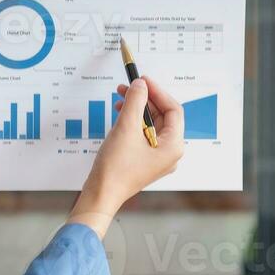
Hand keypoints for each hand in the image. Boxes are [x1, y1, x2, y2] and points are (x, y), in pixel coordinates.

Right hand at [69, 75, 184, 238]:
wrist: (101, 194)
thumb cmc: (115, 169)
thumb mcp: (126, 128)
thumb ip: (135, 101)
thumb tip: (140, 85)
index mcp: (173, 146)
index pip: (173, 109)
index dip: (157, 92)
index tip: (143, 80)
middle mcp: (169, 152)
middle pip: (162, 116)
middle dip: (144, 99)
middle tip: (128, 87)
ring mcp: (158, 157)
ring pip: (151, 124)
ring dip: (137, 109)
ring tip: (121, 98)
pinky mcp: (145, 159)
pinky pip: (143, 134)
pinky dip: (133, 122)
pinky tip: (121, 115)